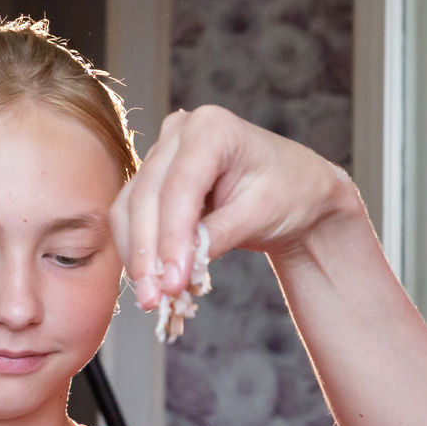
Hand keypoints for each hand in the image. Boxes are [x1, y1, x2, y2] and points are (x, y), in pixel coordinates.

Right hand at [112, 106, 354, 314]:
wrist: (296, 189)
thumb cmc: (289, 192)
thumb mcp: (262, 214)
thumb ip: (219, 235)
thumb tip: (178, 267)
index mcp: (212, 127)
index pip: (180, 186)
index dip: (171, 236)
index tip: (172, 280)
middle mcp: (179, 132)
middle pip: (147, 196)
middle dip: (148, 252)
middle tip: (153, 298)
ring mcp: (162, 153)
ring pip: (130, 207)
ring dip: (136, 255)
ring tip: (150, 298)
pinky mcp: (153, 178)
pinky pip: (132, 215)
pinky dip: (138, 249)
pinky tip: (150, 281)